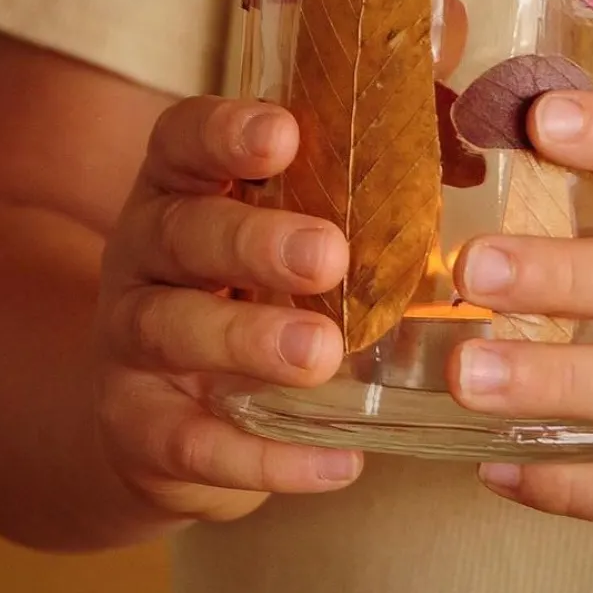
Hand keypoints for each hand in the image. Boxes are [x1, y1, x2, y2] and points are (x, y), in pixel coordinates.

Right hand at [94, 97, 360, 525]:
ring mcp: (129, 342)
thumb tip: (463, 162)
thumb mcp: (263, 236)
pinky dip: (263, 456)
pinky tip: (338, 459)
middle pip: (180, 232)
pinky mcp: (137, 428)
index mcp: (178, 192)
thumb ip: (329, 199)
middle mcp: (142, 256)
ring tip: (322, 354)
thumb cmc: (237, 297)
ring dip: (248, 340)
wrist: (148, 415)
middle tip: (328, 258)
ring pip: (171, 328)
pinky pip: (191, 442)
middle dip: (253, 241)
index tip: (284, 136)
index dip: (224, 133)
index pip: (181, 141)